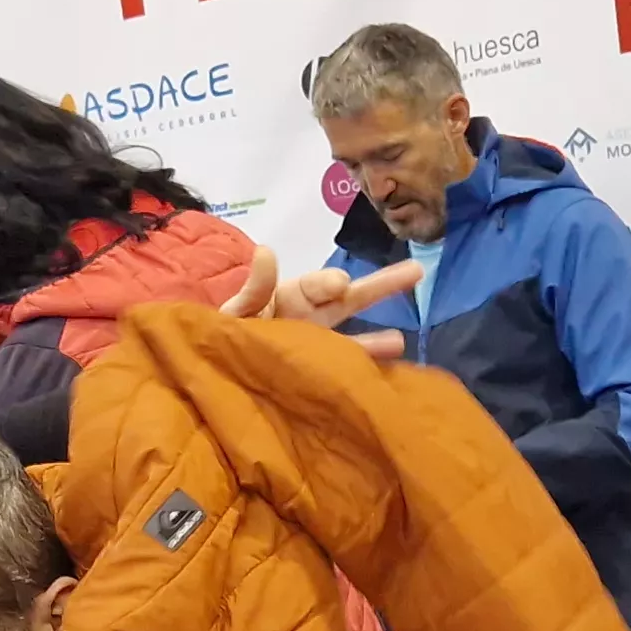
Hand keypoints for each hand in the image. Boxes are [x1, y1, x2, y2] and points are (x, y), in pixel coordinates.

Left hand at [218, 249, 412, 360]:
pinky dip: (364, 373)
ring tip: (401, 341)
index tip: (340, 284)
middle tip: (415, 272)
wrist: (214, 376)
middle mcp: (310, 321)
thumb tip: (267, 251)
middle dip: (380, 287)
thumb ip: (254, 288)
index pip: (315, 286)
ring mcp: (316, 350)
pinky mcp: (317, 378)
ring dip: (376, 340)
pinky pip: (344, 373)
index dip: (329, 282)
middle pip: (348, 301)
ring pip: (352, 340)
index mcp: (289, 299)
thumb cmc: (224, 337)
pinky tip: (386, 379)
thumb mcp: (235, 312)